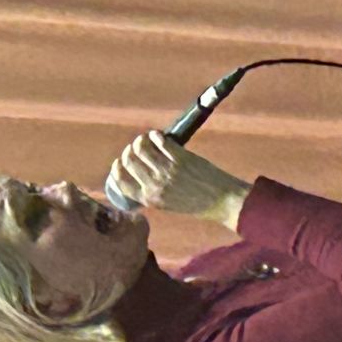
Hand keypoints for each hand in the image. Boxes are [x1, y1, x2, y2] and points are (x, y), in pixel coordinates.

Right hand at [108, 131, 252, 229]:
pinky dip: (156, 136)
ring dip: (142, 140)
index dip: (117, 168)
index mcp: (149, 199)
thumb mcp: (169, 205)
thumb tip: (140, 174)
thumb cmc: (198, 205)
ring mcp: (166, 169)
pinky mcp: (180, 157)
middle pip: (129, 160)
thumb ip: (153, 193)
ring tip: (147, 139)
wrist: (223, 201)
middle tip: (137, 148)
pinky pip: (160, 141)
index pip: (121, 181)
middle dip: (130, 151)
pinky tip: (159, 136)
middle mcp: (154, 184)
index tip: (120, 162)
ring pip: (141, 147)